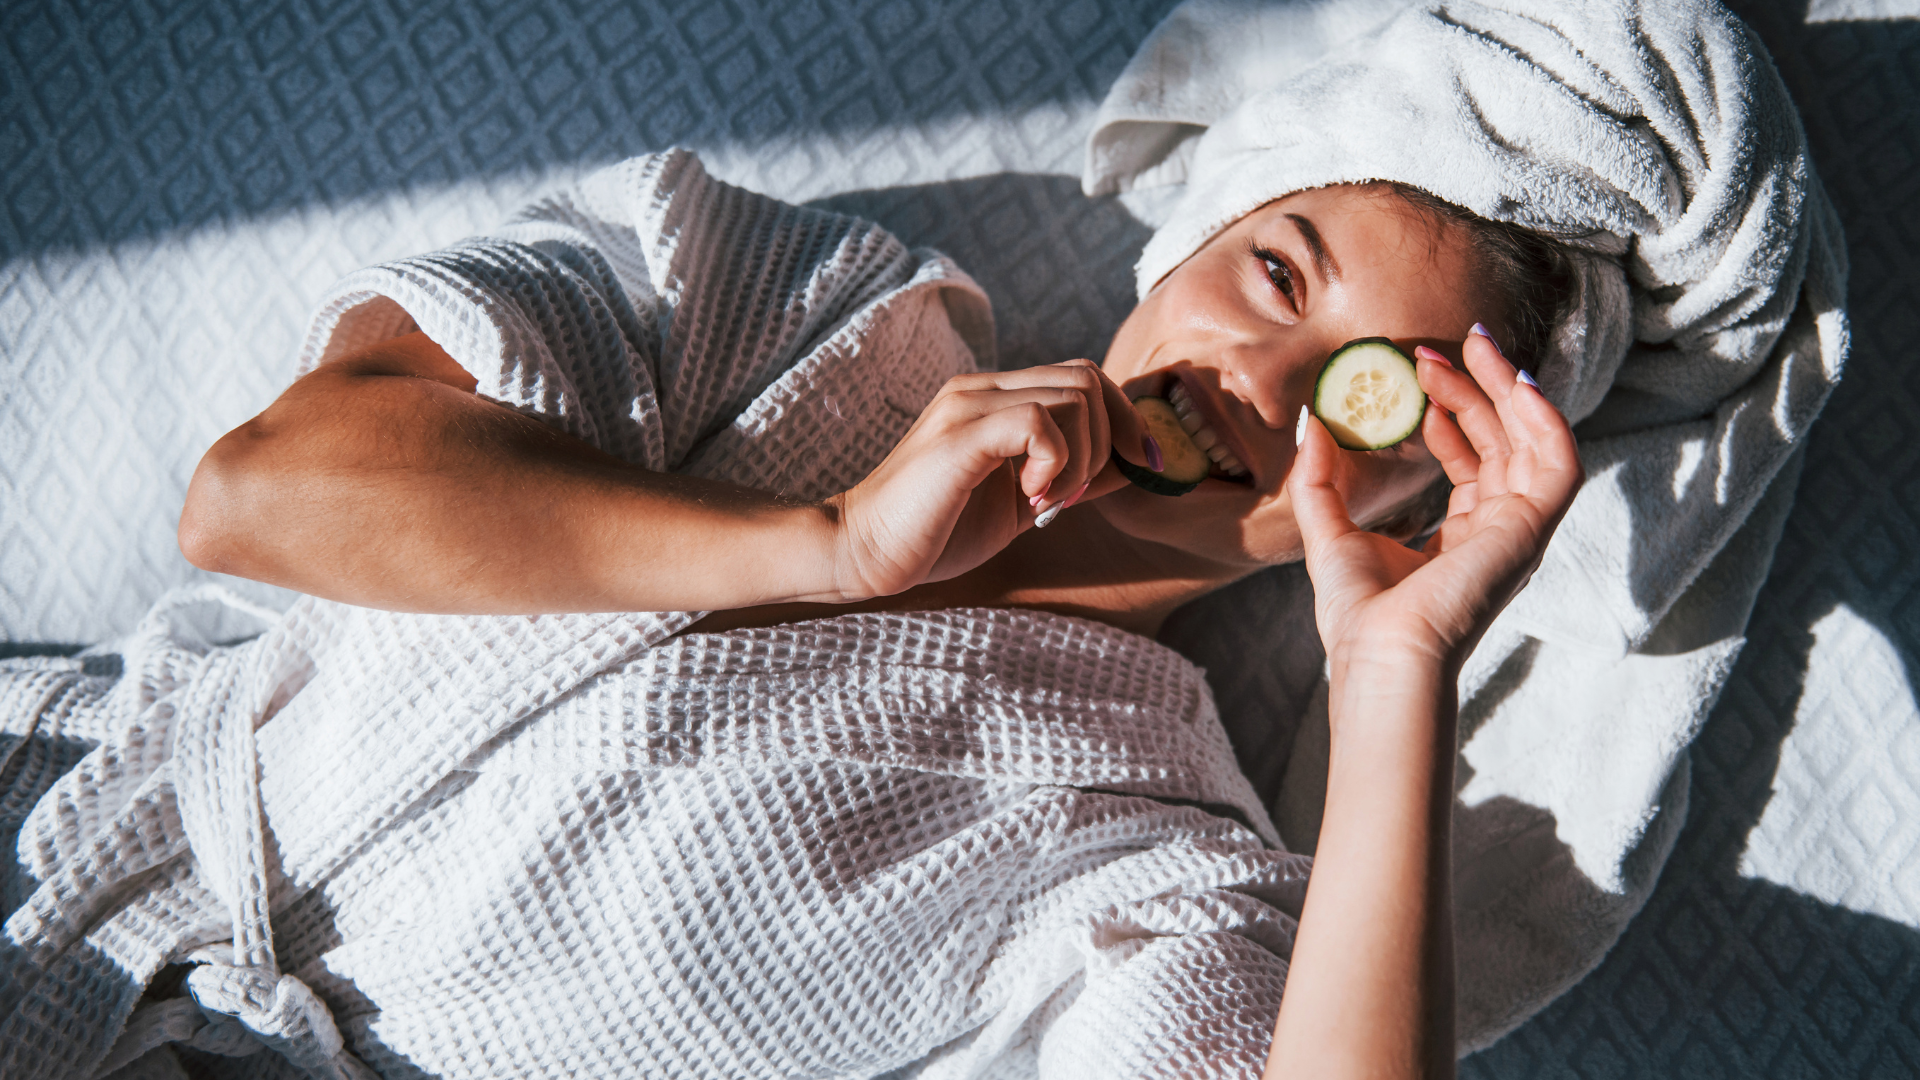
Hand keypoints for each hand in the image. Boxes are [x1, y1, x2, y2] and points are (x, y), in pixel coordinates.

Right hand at [826, 360, 1146, 599]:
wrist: (863, 550)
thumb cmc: (937, 531)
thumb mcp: (1023, 501)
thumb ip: (1072, 476)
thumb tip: (1134, 464)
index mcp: (994, 399)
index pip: (1083, 376)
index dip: (1126, 419)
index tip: (1141, 465)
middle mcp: (982, 389)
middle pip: (1087, 378)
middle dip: (1109, 440)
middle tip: (1072, 497)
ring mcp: (969, 406)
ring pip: (1074, 396)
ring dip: (1081, 457)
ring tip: (1046, 500)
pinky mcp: (960, 435)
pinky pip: (1038, 421)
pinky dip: (1055, 462)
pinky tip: (1030, 497)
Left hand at [1289, 330, 1582, 674]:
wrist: (1381, 651)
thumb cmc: (1359, 613)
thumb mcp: (1329, 531)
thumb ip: (1320, 478)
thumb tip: (1312, 421)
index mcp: (1463, 538)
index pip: (1473, 462)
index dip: (1454, 414)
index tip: (1422, 375)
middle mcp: (1499, 531)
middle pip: (1503, 443)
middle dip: (1476, 389)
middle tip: (1440, 349)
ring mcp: (1520, 530)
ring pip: (1533, 441)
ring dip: (1507, 390)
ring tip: (1473, 348)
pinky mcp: (1532, 528)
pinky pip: (1559, 461)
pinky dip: (1546, 418)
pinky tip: (1515, 382)